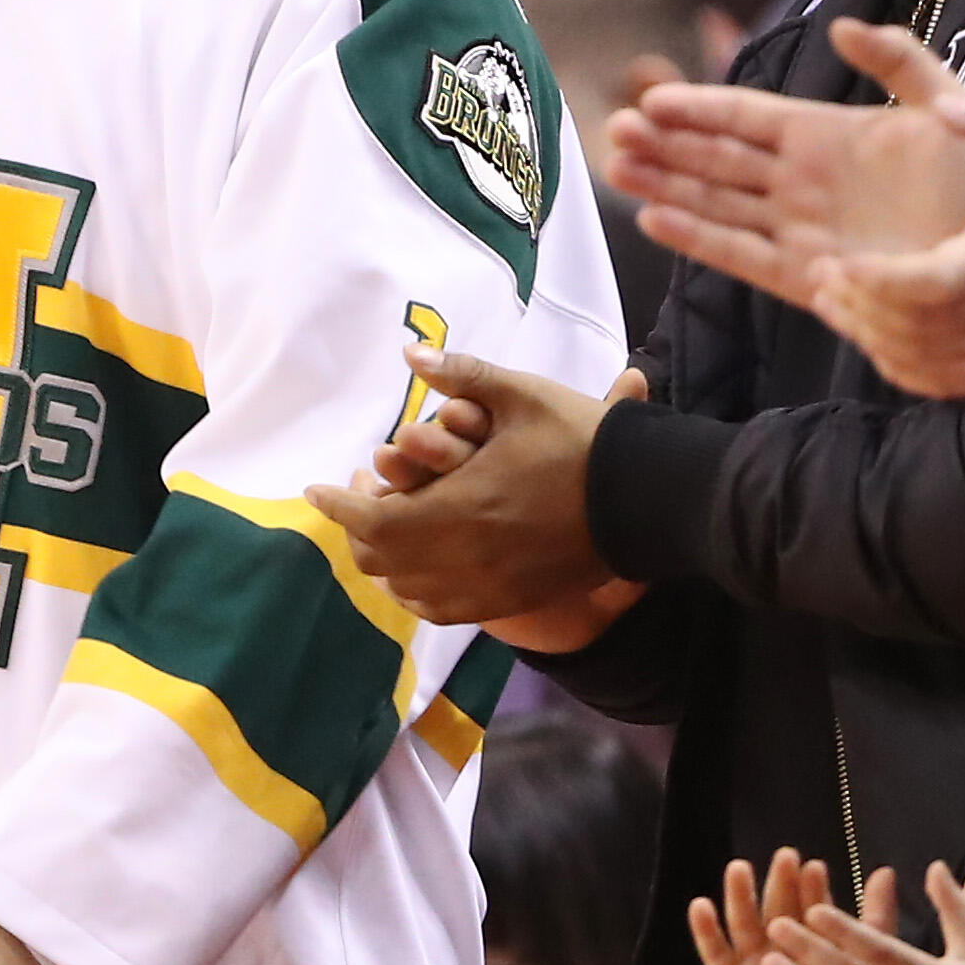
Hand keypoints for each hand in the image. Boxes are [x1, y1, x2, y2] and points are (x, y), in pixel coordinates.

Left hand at [308, 351, 641, 635]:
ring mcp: (489, 587)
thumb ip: (462, 375)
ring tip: (384, 530)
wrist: (648, 499)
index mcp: (459, 508)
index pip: (372, 520)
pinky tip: (420, 567)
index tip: (317, 488)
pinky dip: (419, 590)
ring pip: (409, 591)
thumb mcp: (522, 395)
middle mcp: (466, 558)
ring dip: (386, 563)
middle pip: (382, 561)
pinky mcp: (512, 602)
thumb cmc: (583, 442)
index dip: (337, 505)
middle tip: (354, 500)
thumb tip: (410, 354)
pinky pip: (444, 610)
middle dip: (358, 530)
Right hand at [615, 23, 964, 395]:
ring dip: (666, 184)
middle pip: (717, 156)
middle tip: (616, 128)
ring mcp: (797, 228)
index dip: (699, 106)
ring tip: (617, 167)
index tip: (653, 96)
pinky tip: (656, 219)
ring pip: (715, 201)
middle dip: (665, 143)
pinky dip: (698, 238)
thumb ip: (899, 58)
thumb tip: (841, 26)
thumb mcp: (944, 100)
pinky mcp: (804, 275)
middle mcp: (799, 180)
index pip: (746, 115)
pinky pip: (740, 254)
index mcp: (823, 133)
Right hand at [684, 851, 870, 964]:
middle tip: (782, 859)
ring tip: (739, 870)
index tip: (815, 866)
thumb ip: (874, 919)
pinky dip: (706, 931)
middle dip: (777, 884)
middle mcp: (778, 947)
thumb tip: (886, 870)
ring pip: (743, 925)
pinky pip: (715, 957)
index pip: (809, 905)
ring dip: (738, 897)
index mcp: (810, 940)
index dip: (811, 886)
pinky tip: (701, 906)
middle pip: (774, 908)